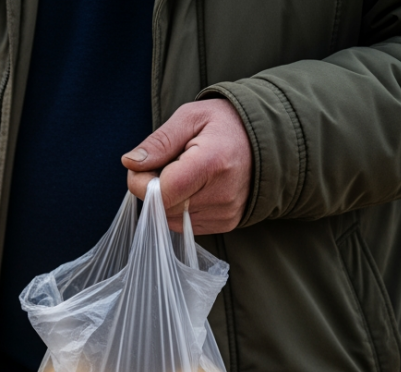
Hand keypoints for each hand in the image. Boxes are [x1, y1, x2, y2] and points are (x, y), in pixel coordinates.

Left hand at [122, 99, 251, 233]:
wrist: (270, 138)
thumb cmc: (226, 123)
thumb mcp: (190, 117)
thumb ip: (159, 141)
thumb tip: (130, 163)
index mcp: (213, 163)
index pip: (159, 192)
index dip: (140, 181)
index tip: (144, 164)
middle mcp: (222, 194)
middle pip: (162, 207)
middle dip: (151, 188)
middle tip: (165, 164)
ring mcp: (226, 212)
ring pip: (170, 218)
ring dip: (166, 199)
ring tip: (184, 173)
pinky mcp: (227, 223)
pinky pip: (185, 224)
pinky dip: (180, 208)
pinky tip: (194, 187)